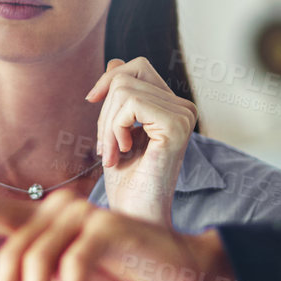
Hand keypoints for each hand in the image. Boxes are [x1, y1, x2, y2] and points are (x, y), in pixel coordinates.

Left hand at [87, 57, 195, 224]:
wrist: (134, 218)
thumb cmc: (126, 183)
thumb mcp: (115, 130)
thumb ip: (119, 98)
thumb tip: (114, 62)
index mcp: (173, 106)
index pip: (136, 67)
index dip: (109, 82)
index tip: (96, 111)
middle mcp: (184, 108)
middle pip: (127, 75)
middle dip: (105, 109)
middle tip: (107, 146)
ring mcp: (184, 116)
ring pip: (124, 89)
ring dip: (106, 125)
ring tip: (114, 155)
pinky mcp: (177, 126)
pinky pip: (130, 104)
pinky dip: (114, 128)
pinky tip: (122, 153)